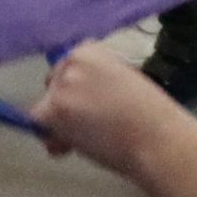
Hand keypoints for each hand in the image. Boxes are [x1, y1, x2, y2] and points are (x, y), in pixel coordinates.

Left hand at [30, 41, 191, 178]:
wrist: (158, 138)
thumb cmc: (152, 116)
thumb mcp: (125, 80)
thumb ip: (98, 80)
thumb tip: (80, 98)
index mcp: (91, 49)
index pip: (70, 63)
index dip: (77, 86)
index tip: (92, 103)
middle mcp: (71, 61)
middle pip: (54, 82)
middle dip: (65, 103)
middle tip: (88, 125)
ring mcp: (62, 84)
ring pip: (46, 105)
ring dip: (60, 123)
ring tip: (86, 140)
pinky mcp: (55, 109)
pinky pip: (38, 122)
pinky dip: (50, 136)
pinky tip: (69, 147)